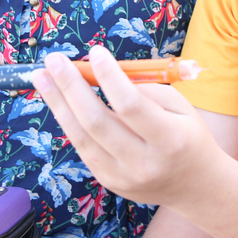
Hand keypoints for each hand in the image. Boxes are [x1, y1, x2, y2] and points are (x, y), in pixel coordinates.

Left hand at [31, 46, 224, 207]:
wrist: (196, 186)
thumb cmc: (189, 136)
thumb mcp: (181, 107)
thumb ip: (146, 91)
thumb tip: (102, 75)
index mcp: (170, 140)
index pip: (132, 105)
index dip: (110, 77)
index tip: (95, 51)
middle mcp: (144, 162)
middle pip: (97, 122)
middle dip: (71, 87)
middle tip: (53, 60)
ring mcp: (123, 177)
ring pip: (81, 137)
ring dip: (57, 103)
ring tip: (41, 77)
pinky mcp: (109, 182)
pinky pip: (83, 148)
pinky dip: (68, 121)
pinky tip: (58, 100)